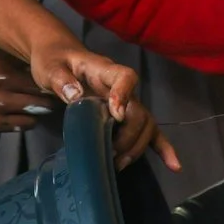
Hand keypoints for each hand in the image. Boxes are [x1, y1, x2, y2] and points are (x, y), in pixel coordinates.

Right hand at [0, 48, 51, 132]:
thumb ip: (15, 57)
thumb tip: (41, 58)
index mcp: (4, 74)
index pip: (38, 82)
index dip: (51, 83)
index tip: (59, 82)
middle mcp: (3, 94)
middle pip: (40, 101)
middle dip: (52, 100)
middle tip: (59, 97)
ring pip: (33, 116)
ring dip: (42, 113)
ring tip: (46, 108)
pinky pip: (21, 126)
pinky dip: (29, 121)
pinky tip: (31, 115)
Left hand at [25, 38, 181, 171]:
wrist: (58, 58)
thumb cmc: (54, 60)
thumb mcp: (50, 67)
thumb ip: (61, 80)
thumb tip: (76, 95)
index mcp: (104, 70)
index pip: (125, 77)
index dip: (125, 95)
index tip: (116, 115)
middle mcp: (120, 88)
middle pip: (138, 110)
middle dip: (129, 135)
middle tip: (111, 154)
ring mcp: (125, 102)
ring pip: (145, 124)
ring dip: (137, 147)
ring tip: (119, 164)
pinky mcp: (123, 116)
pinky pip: (147, 131)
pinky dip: (161, 148)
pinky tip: (174, 165)